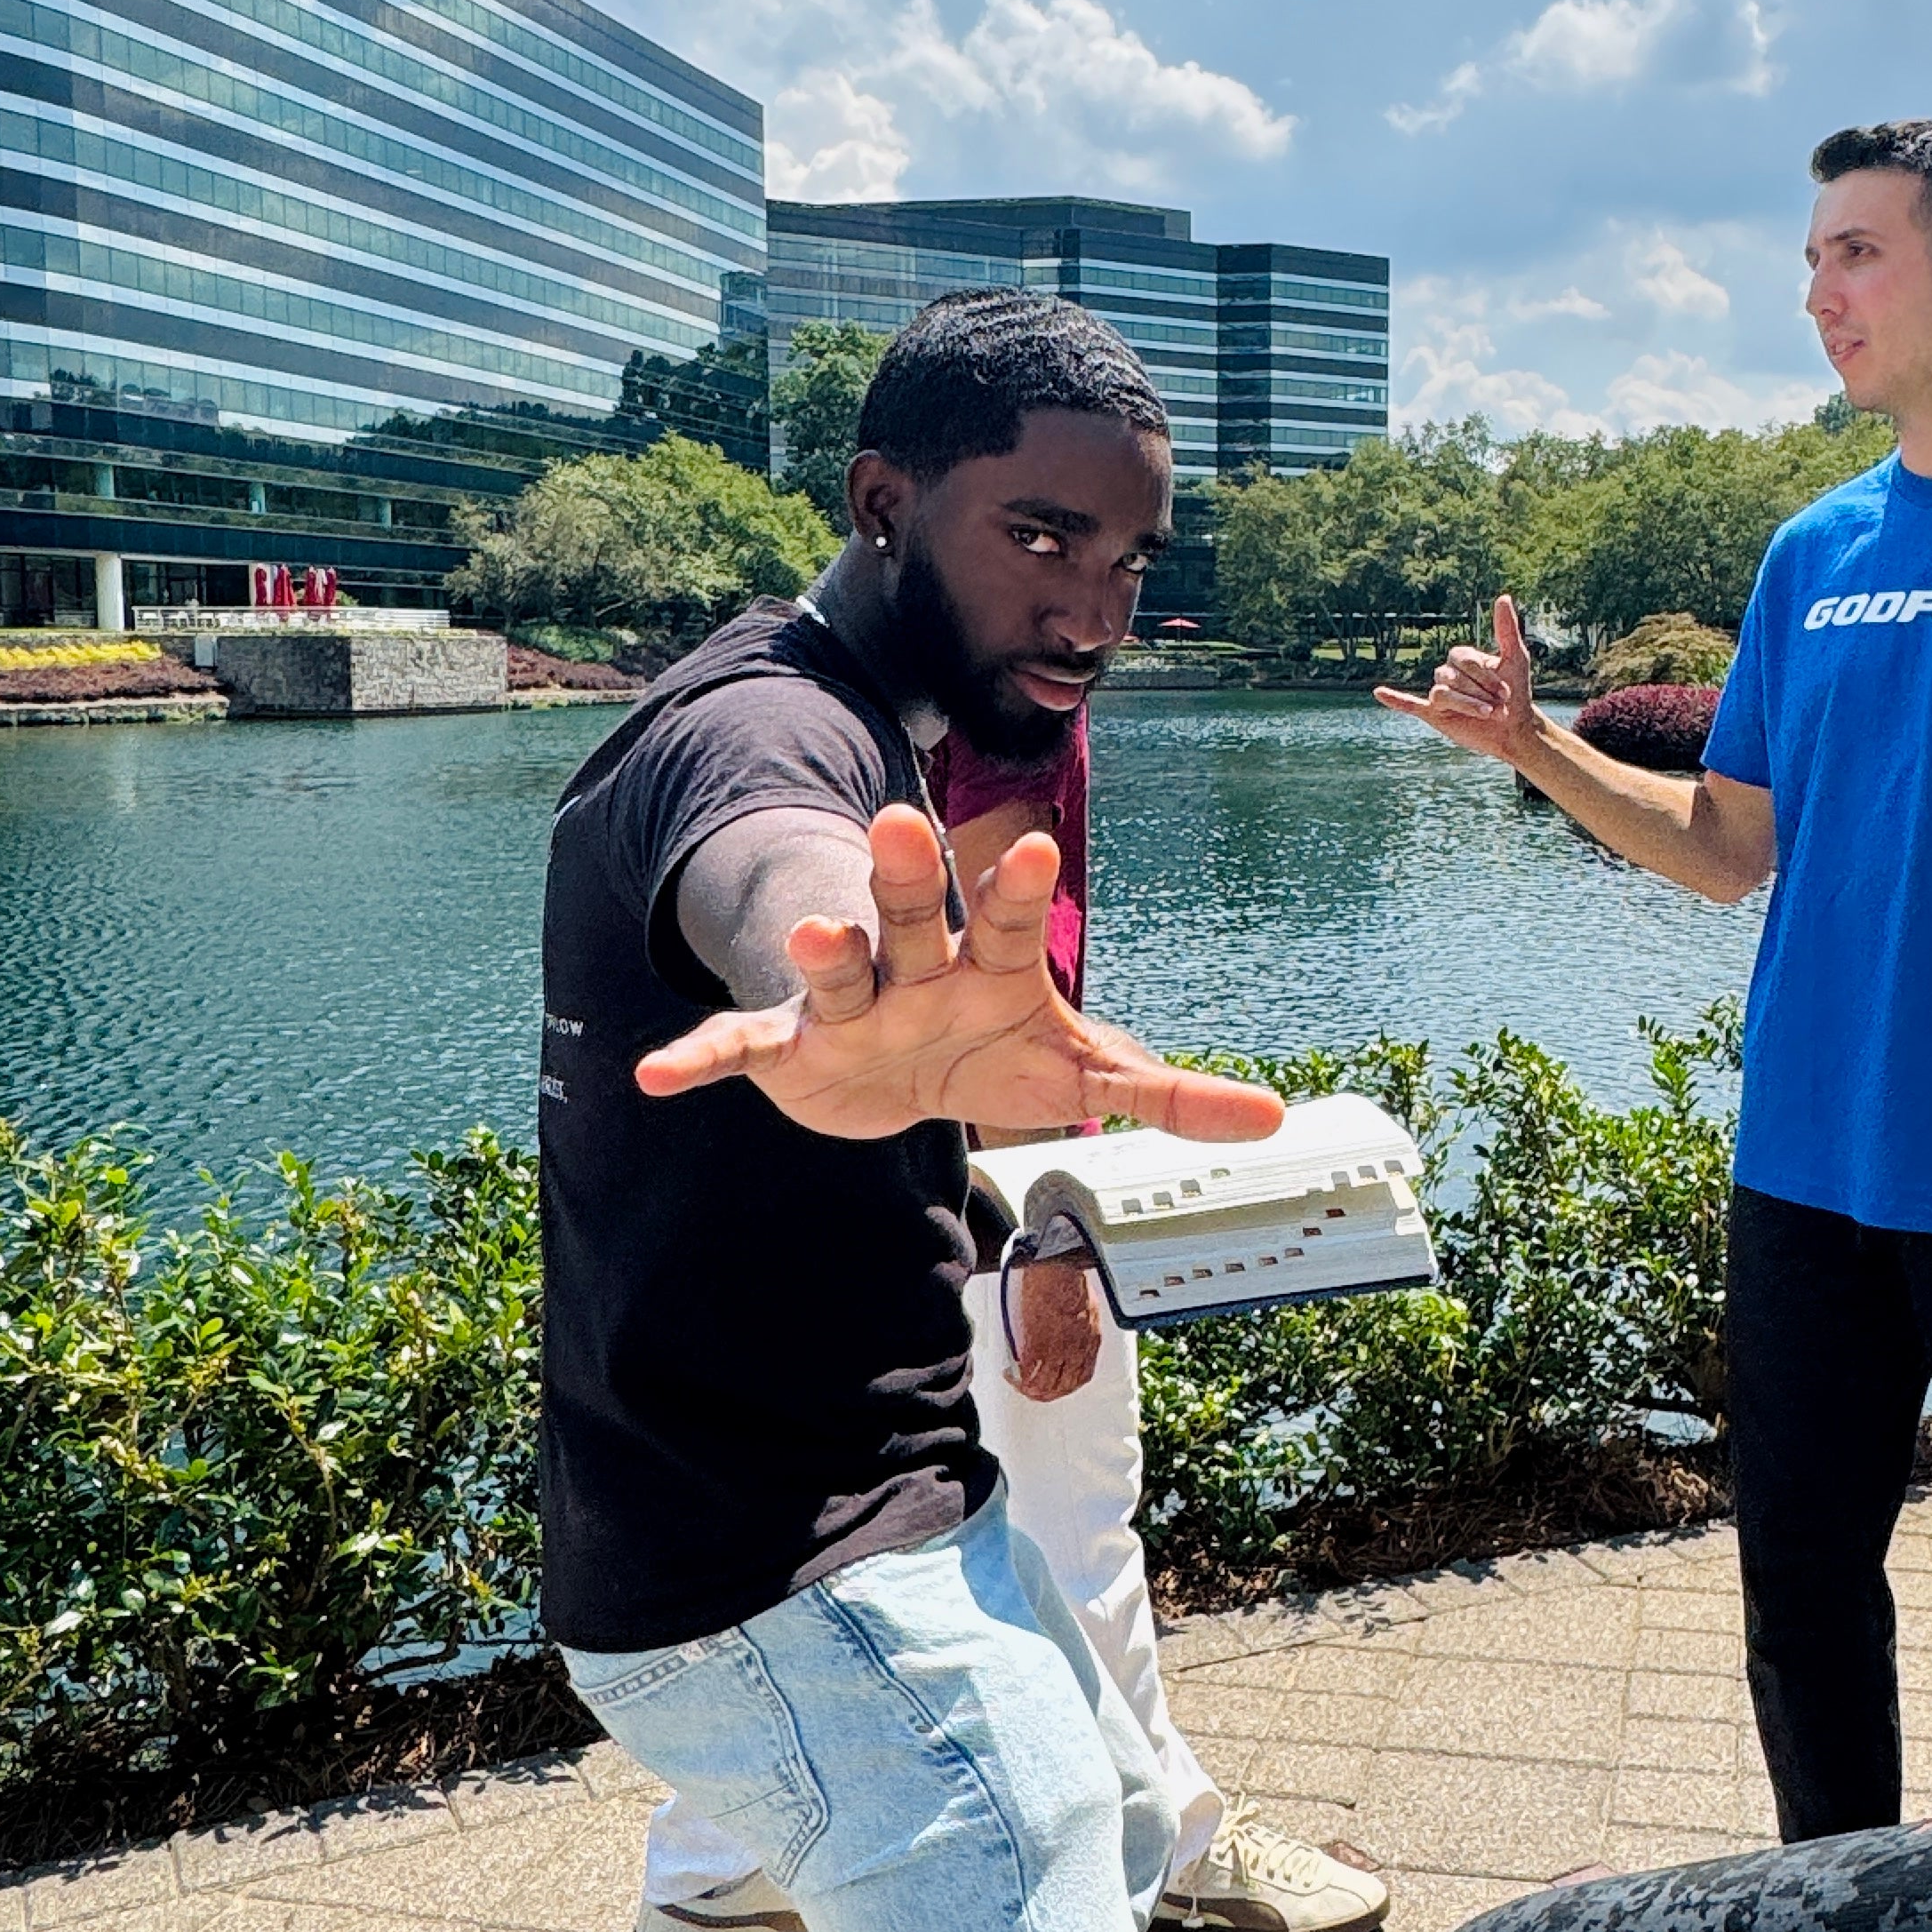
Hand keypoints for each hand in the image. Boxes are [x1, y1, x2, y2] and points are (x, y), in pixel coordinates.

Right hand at [638, 802, 1282, 1145]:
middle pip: (914, 912)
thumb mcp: (1081, 1071)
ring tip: (812, 933)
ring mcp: (850, 1004)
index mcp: (988, 962)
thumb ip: (1169, 1092)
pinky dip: (703, 1061)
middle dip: (908, 872)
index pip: (1008, 916)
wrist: (893, 1074)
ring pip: (836, 969)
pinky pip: (745, 1051)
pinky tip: (658, 1077)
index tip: (1040, 842)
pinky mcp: (792, 1051)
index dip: (1020, 885)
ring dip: (823, 954)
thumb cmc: (992, 1048)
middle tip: (901, 815)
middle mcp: (915, 967)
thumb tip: (1273, 1116)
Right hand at [1004, 1253, 1103, 1400]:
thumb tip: (1068, 1336)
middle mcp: (1077, 1350)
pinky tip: (1010, 1372)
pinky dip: (1018, 1377)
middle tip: (1032, 1391)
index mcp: (1090, 1340)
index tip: (1054, 1384)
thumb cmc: (1070, 1278)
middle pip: (1063, 1387)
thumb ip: (1080, 1329)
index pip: (1082, 1376)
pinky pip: (1028, 1373)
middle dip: (1046, 1394)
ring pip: (1045, 1386)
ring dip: (1029, 1389)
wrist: (1057, 1267)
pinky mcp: (1038, 1345)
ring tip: (1017, 1383)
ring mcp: (1057, 1350)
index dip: (1066, 1386)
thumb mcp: (1086, 1308)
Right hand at [1376, 593, 1540, 765]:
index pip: (1462, 659)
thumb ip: (1506, 629)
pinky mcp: (1435, 715)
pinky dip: (1395, 699)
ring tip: (1488, 714)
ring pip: (1441, 693)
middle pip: (1451, 676)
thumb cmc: (1517, 692)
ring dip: (1466, 704)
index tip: (1506, 691)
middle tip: (1499, 706)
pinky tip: (1379, 693)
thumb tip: (1504, 597)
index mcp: (1462, 658)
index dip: (1484, 675)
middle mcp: (1448, 673)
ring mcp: (1440, 694)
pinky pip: (1411, 705)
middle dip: (1478, 692)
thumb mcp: (1515, 658)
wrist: (1515, 728)